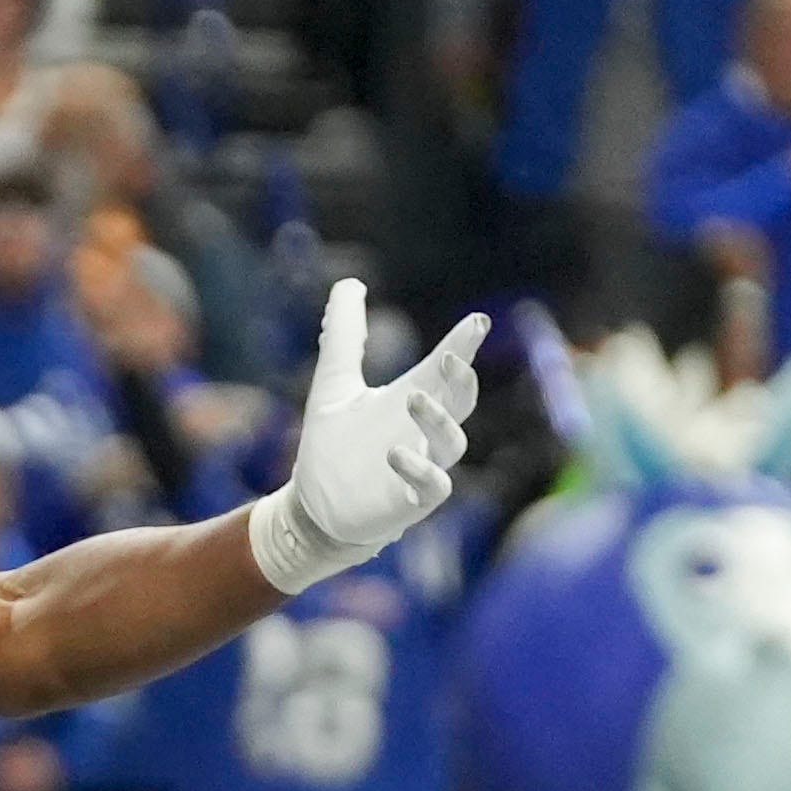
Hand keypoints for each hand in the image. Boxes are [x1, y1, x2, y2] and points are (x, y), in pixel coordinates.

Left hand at [252, 281, 481, 594]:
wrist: (312, 507)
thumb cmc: (333, 447)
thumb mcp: (334, 384)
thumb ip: (344, 335)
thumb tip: (349, 282)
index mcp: (412, 398)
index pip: (445, 369)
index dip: (463, 345)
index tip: (477, 321)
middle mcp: (423, 432)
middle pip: (460, 402)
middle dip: (461, 379)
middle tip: (450, 356)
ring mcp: (421, 466)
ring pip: (452, 443)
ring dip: (437, 419)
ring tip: (413, 397)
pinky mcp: (409, 503)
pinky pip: (433, 488)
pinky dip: (421, 470)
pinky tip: (397, 453)